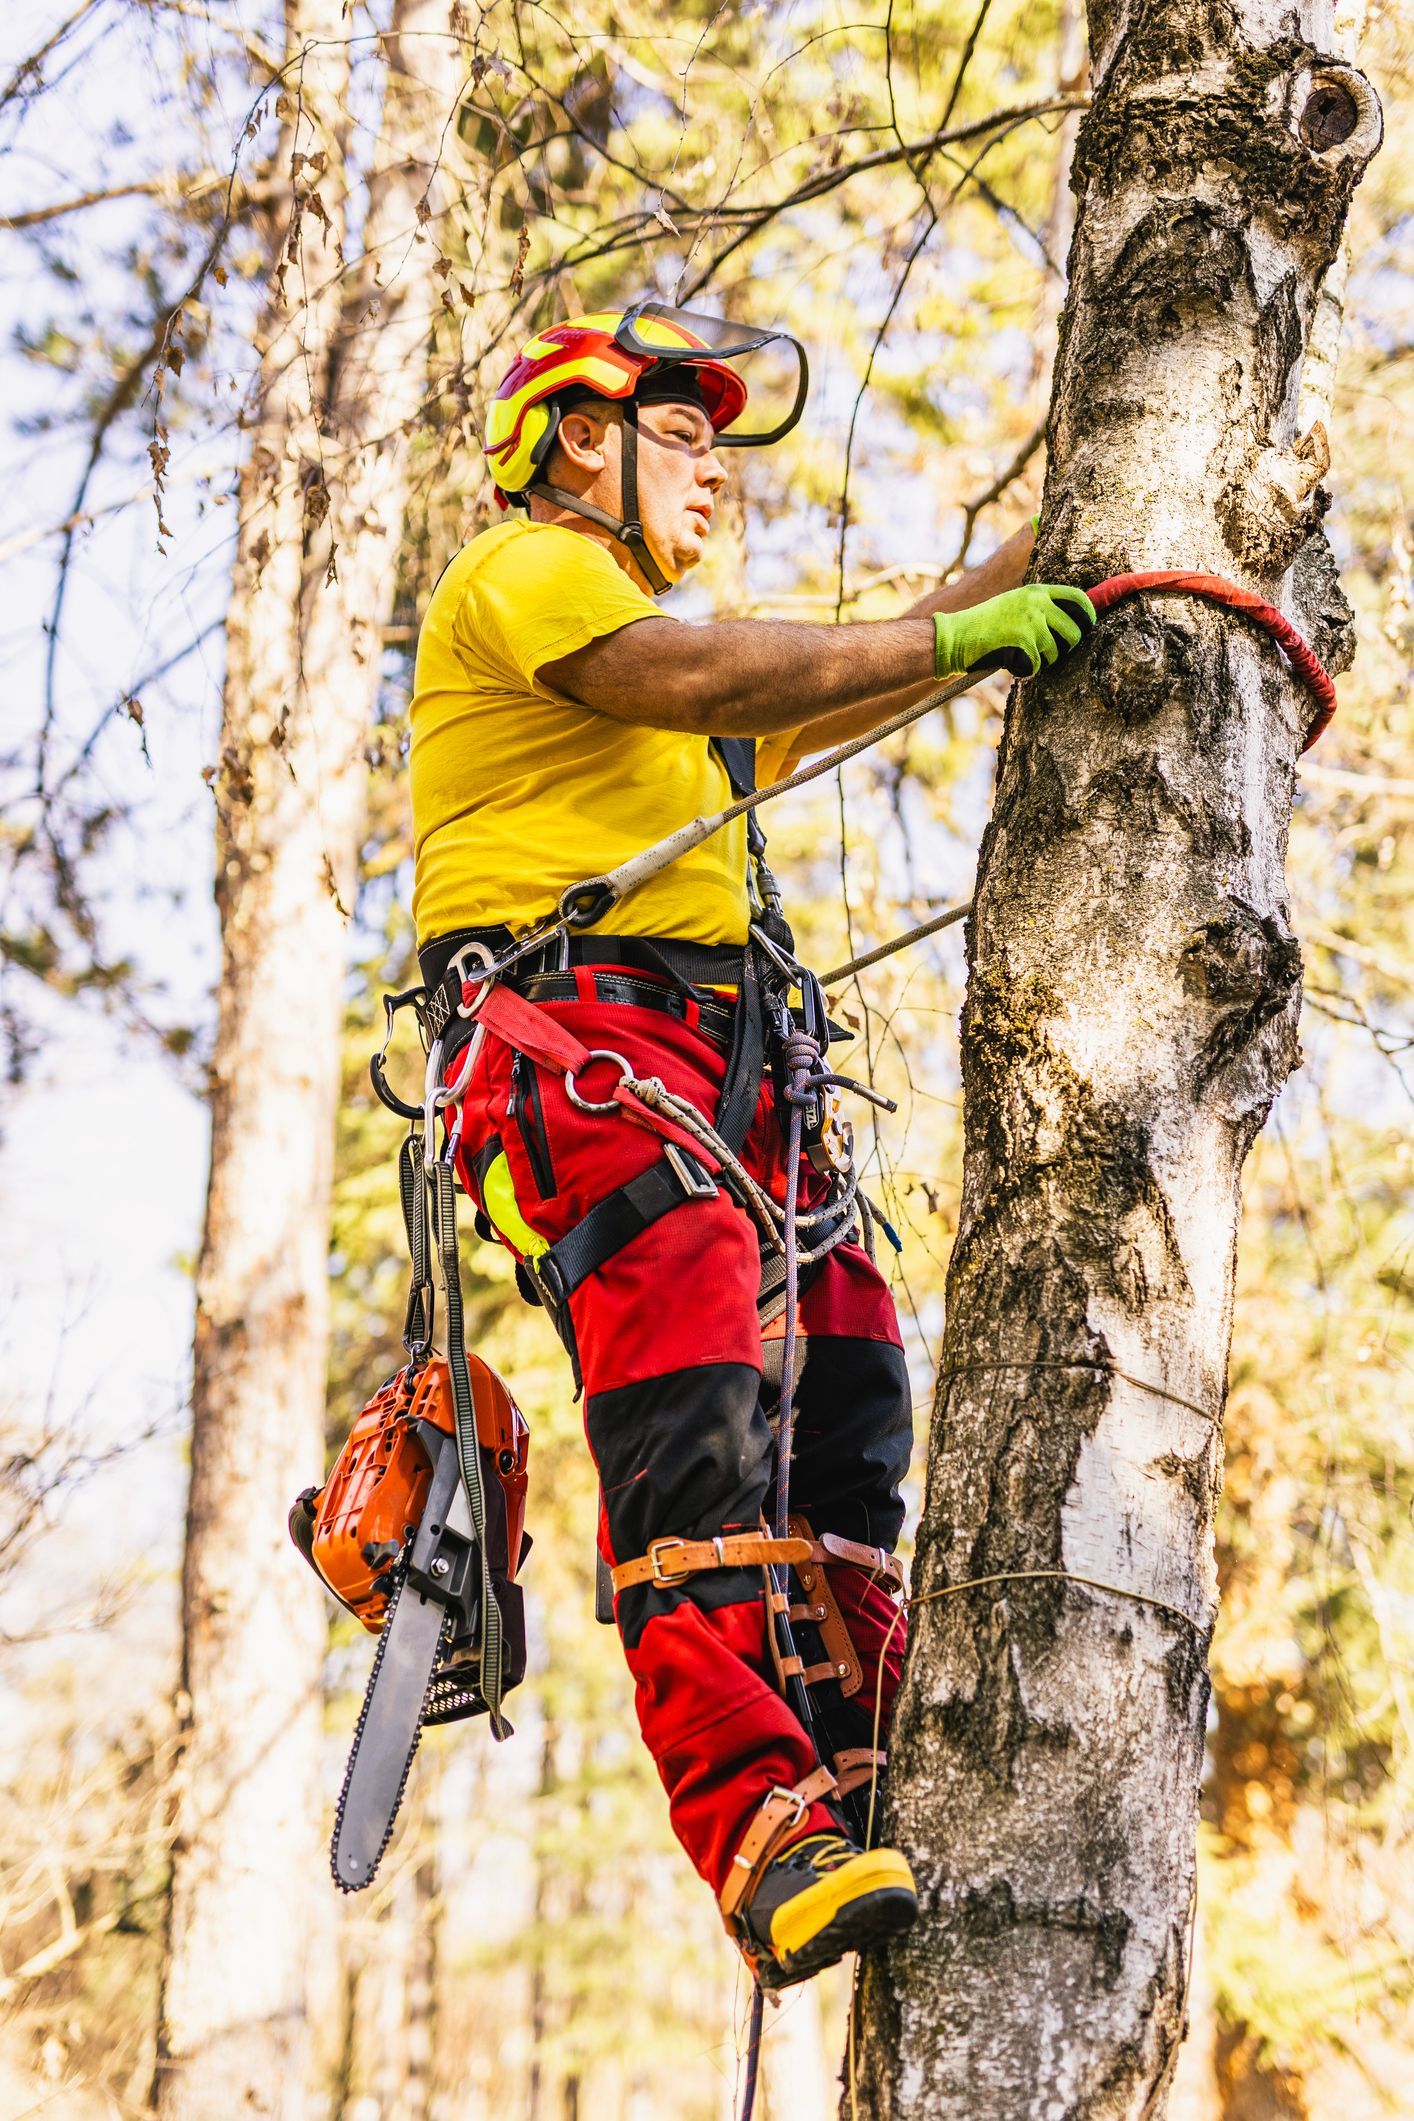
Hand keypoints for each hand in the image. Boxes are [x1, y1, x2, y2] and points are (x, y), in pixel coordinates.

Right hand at [933, 583, 1095, 678]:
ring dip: (1042, 660)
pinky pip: (1037, 666)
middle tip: (1053, 651)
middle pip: (1074, 631)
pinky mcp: (1024, 644)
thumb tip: (1072, 618)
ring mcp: (1031, 624)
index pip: (1078, 598)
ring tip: (1020, 653)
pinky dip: (1025, 670)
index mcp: (1036, 592)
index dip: (1088, 614)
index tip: (1088, 624)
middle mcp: (1037, 605)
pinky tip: (1010, 662)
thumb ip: (1041, 607)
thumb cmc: (985, 624)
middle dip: (1067, 646)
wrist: (956, 636)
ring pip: (1055, 652)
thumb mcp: (1015, 603)